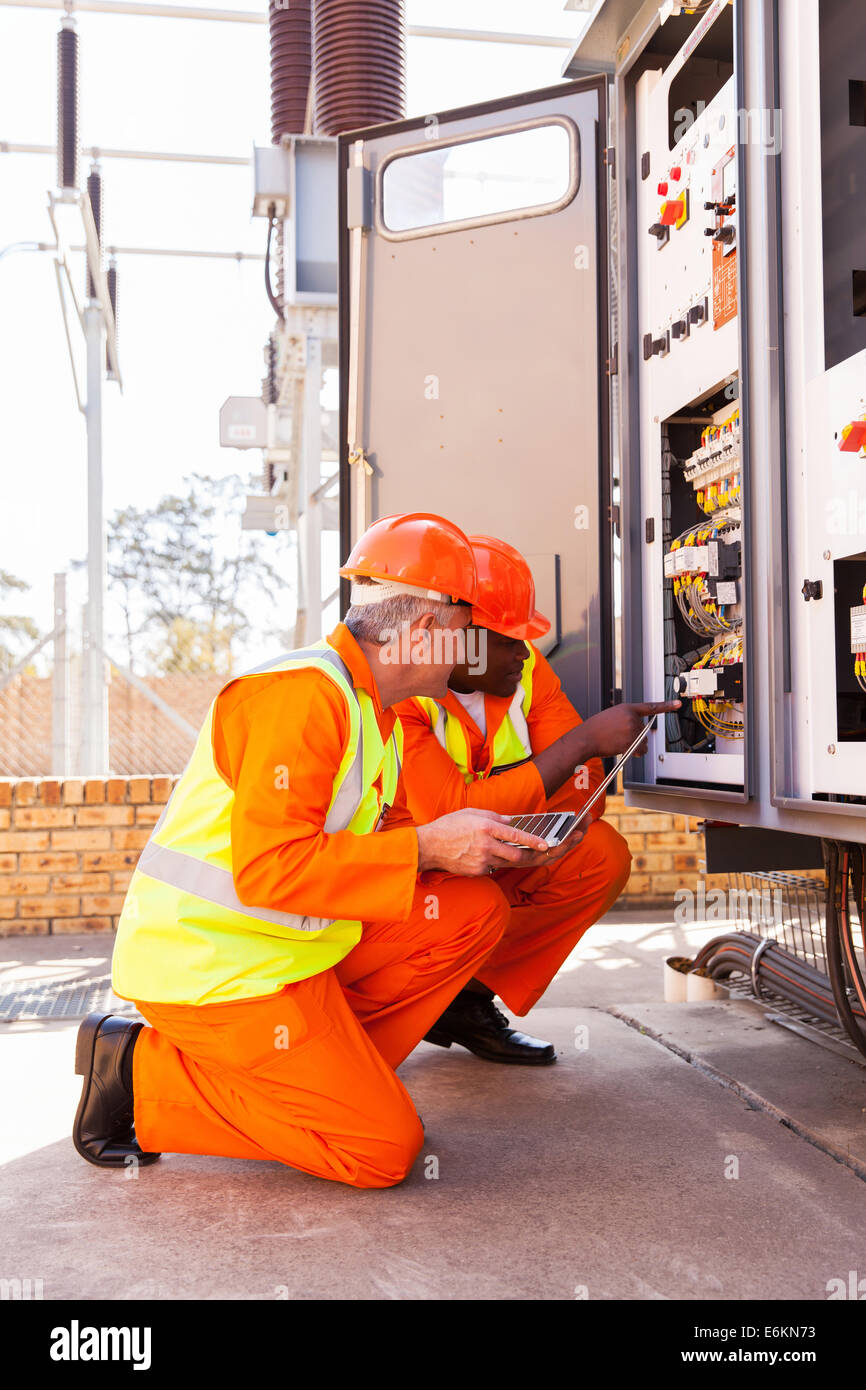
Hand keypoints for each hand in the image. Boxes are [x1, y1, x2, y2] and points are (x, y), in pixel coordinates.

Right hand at [416, 809, 553, 876]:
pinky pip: (493, 868)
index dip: (534, 841)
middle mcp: (486, 846)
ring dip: (511, 859)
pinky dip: (494, 862)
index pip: (517, 836)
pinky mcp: (477, 872)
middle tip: (534, 852)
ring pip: (506, 864)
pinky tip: (486, 855)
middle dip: (527, 855)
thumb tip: (510, 822)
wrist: (428, 847)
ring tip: (509, 851)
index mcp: (486, 828)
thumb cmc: (449, 826)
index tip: (546, 844)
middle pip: (516, 856)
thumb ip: (494, 817)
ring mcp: (482, 861)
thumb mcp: (471, 813)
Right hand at [579, 700, 679, 758]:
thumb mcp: (612, 716)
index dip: (666, 706)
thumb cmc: (596, 729)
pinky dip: (635, 752)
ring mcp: (632, 730)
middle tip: (619, 736)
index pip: (650, 706)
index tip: (677, 704)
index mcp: (627, 708)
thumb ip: (627, 719)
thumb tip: (640, 733)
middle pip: (645, 730)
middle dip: (636, 736)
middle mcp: (632, 718)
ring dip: (635, 745)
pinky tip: (623, 749)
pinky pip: (640, 750)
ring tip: (618, 742)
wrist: (585, 738)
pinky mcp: (630, 742)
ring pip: (643, 741)